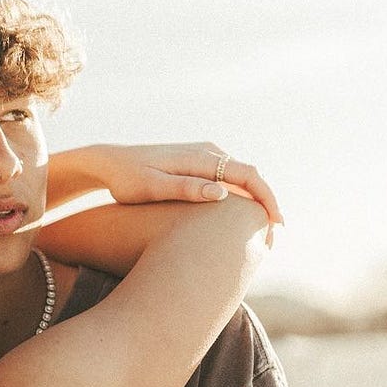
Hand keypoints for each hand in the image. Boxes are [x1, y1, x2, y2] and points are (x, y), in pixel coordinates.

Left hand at [87, 143, 282, 227]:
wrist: (109, 162)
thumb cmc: (127, 179)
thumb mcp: (153, 187)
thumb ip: (186, 189)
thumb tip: (221, 193)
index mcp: (201, 157)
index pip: (247, 175)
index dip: (267, 199)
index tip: (277, 223)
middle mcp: (208, 151)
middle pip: (250, 176)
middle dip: (266, 203)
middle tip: (275, 235)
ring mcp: (204, 155)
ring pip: (241, 178)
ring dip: (255, 201)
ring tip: (263, 230)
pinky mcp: (199, 163)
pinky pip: (228, 179)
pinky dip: (241, 197)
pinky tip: (241, 218)